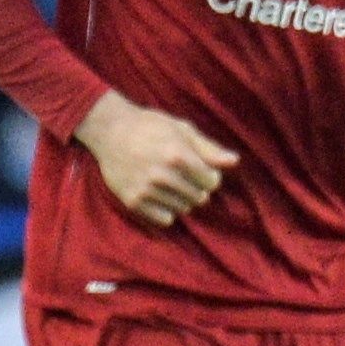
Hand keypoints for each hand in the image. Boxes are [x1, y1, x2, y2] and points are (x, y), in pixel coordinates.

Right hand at [76, 89, 236, 228]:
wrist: (110, 131)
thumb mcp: (182, 129)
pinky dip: (167, 210)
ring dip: (182, 199)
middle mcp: (162, 175)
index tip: (202, 170)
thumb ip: (209, 148)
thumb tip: (234, 161)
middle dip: (197, 188)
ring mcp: (146, 190)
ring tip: (170, 183)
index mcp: (178, 155)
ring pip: (183, 209)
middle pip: (199, 197)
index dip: (211, 177)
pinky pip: (165, 219)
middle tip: (183, 176)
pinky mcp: (133, 201)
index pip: (212, 182)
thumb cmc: (151, 126)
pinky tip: (160, 195)